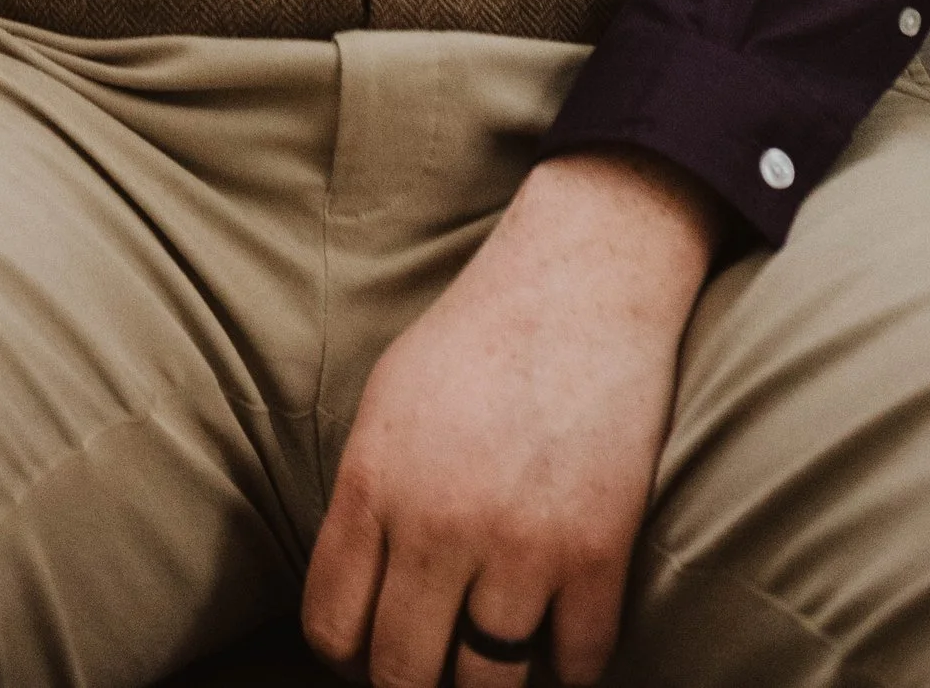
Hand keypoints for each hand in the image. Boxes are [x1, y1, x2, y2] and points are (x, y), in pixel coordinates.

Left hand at [300, 150, 718, 687]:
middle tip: (436, 663)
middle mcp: (437, 524)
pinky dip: (569, 667)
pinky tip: (560, 634)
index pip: (332, 630)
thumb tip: (358, 601)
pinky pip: (577, 668)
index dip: (349, 658)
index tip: (373, 650)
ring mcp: (519, 544)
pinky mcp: (597, 553)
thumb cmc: (477, 339)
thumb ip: (367, 503)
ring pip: (490, 686)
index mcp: (374, 483)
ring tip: (495, 648)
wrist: (580, 282)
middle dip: (414, 684)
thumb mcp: (387, 405)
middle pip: (403, 676)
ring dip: (492, 679)